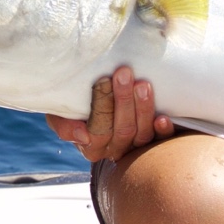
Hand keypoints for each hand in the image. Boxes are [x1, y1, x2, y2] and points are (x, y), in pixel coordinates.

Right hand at [43, 66, 172, 162]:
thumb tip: (82, 134)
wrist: (93, 101)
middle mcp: (114, 150)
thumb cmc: (76, 106)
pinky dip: (162, 130)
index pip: (98, 130)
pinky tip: (163, 117)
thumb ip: (63, 125)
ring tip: (142, 84)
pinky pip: (160, 140)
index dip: (102, 106)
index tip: (103, 80)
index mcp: (90, 146)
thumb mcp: (60, 114)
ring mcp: (135, 146)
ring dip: (143, 108)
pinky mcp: (154, 140)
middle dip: (123, 100)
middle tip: (124, 73)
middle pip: (122, 130)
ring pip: (141, 134)